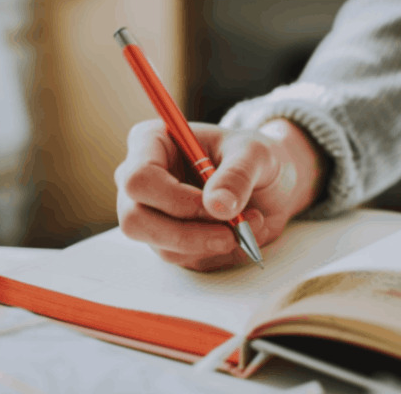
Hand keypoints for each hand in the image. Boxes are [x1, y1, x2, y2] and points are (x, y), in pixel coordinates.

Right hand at [114, 118, 327, 270]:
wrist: (266, 183)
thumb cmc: (251, 157)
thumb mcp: (256, 153)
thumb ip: (238, 174)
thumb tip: (218, 205)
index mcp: (151, 143)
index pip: (138, 178)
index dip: (174, 198)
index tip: (215, 205)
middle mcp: (139, 180)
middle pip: (134, 219)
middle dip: (186, 233)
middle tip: (230, 232)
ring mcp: (148, 213)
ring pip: (160, 245)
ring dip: (209, 243)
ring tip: (248, 223)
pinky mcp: (165, 240)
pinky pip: (182, 258)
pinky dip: (216, 252)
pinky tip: (239, 232)